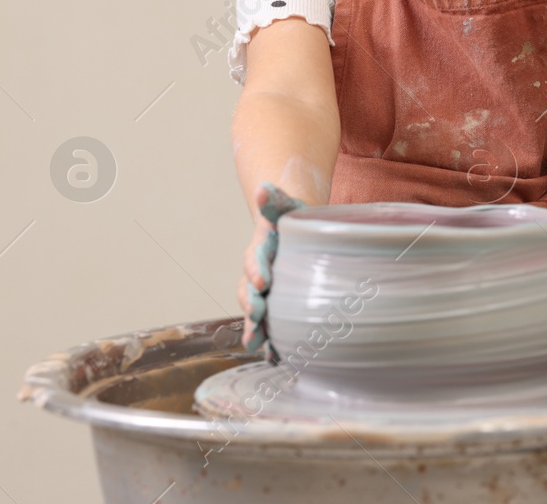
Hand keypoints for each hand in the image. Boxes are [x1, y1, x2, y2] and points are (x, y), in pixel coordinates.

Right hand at [236, 182, 305, 359]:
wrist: (296, 235)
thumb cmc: (294, 221)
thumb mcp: (287, 207)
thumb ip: (275, 200)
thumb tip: (261, 189)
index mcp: (261, 251)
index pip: (255, 261)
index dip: (257, 270)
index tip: (263, 281)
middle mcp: (258, 274)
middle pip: (250, 292)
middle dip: (252, 305)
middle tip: (257, 316)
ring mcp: (265, 293)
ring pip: (255, 313)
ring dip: (254, 328)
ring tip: (256, 344)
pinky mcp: (276, 308)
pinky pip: (271, 327)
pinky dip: (271, 343)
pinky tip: (277, 358)